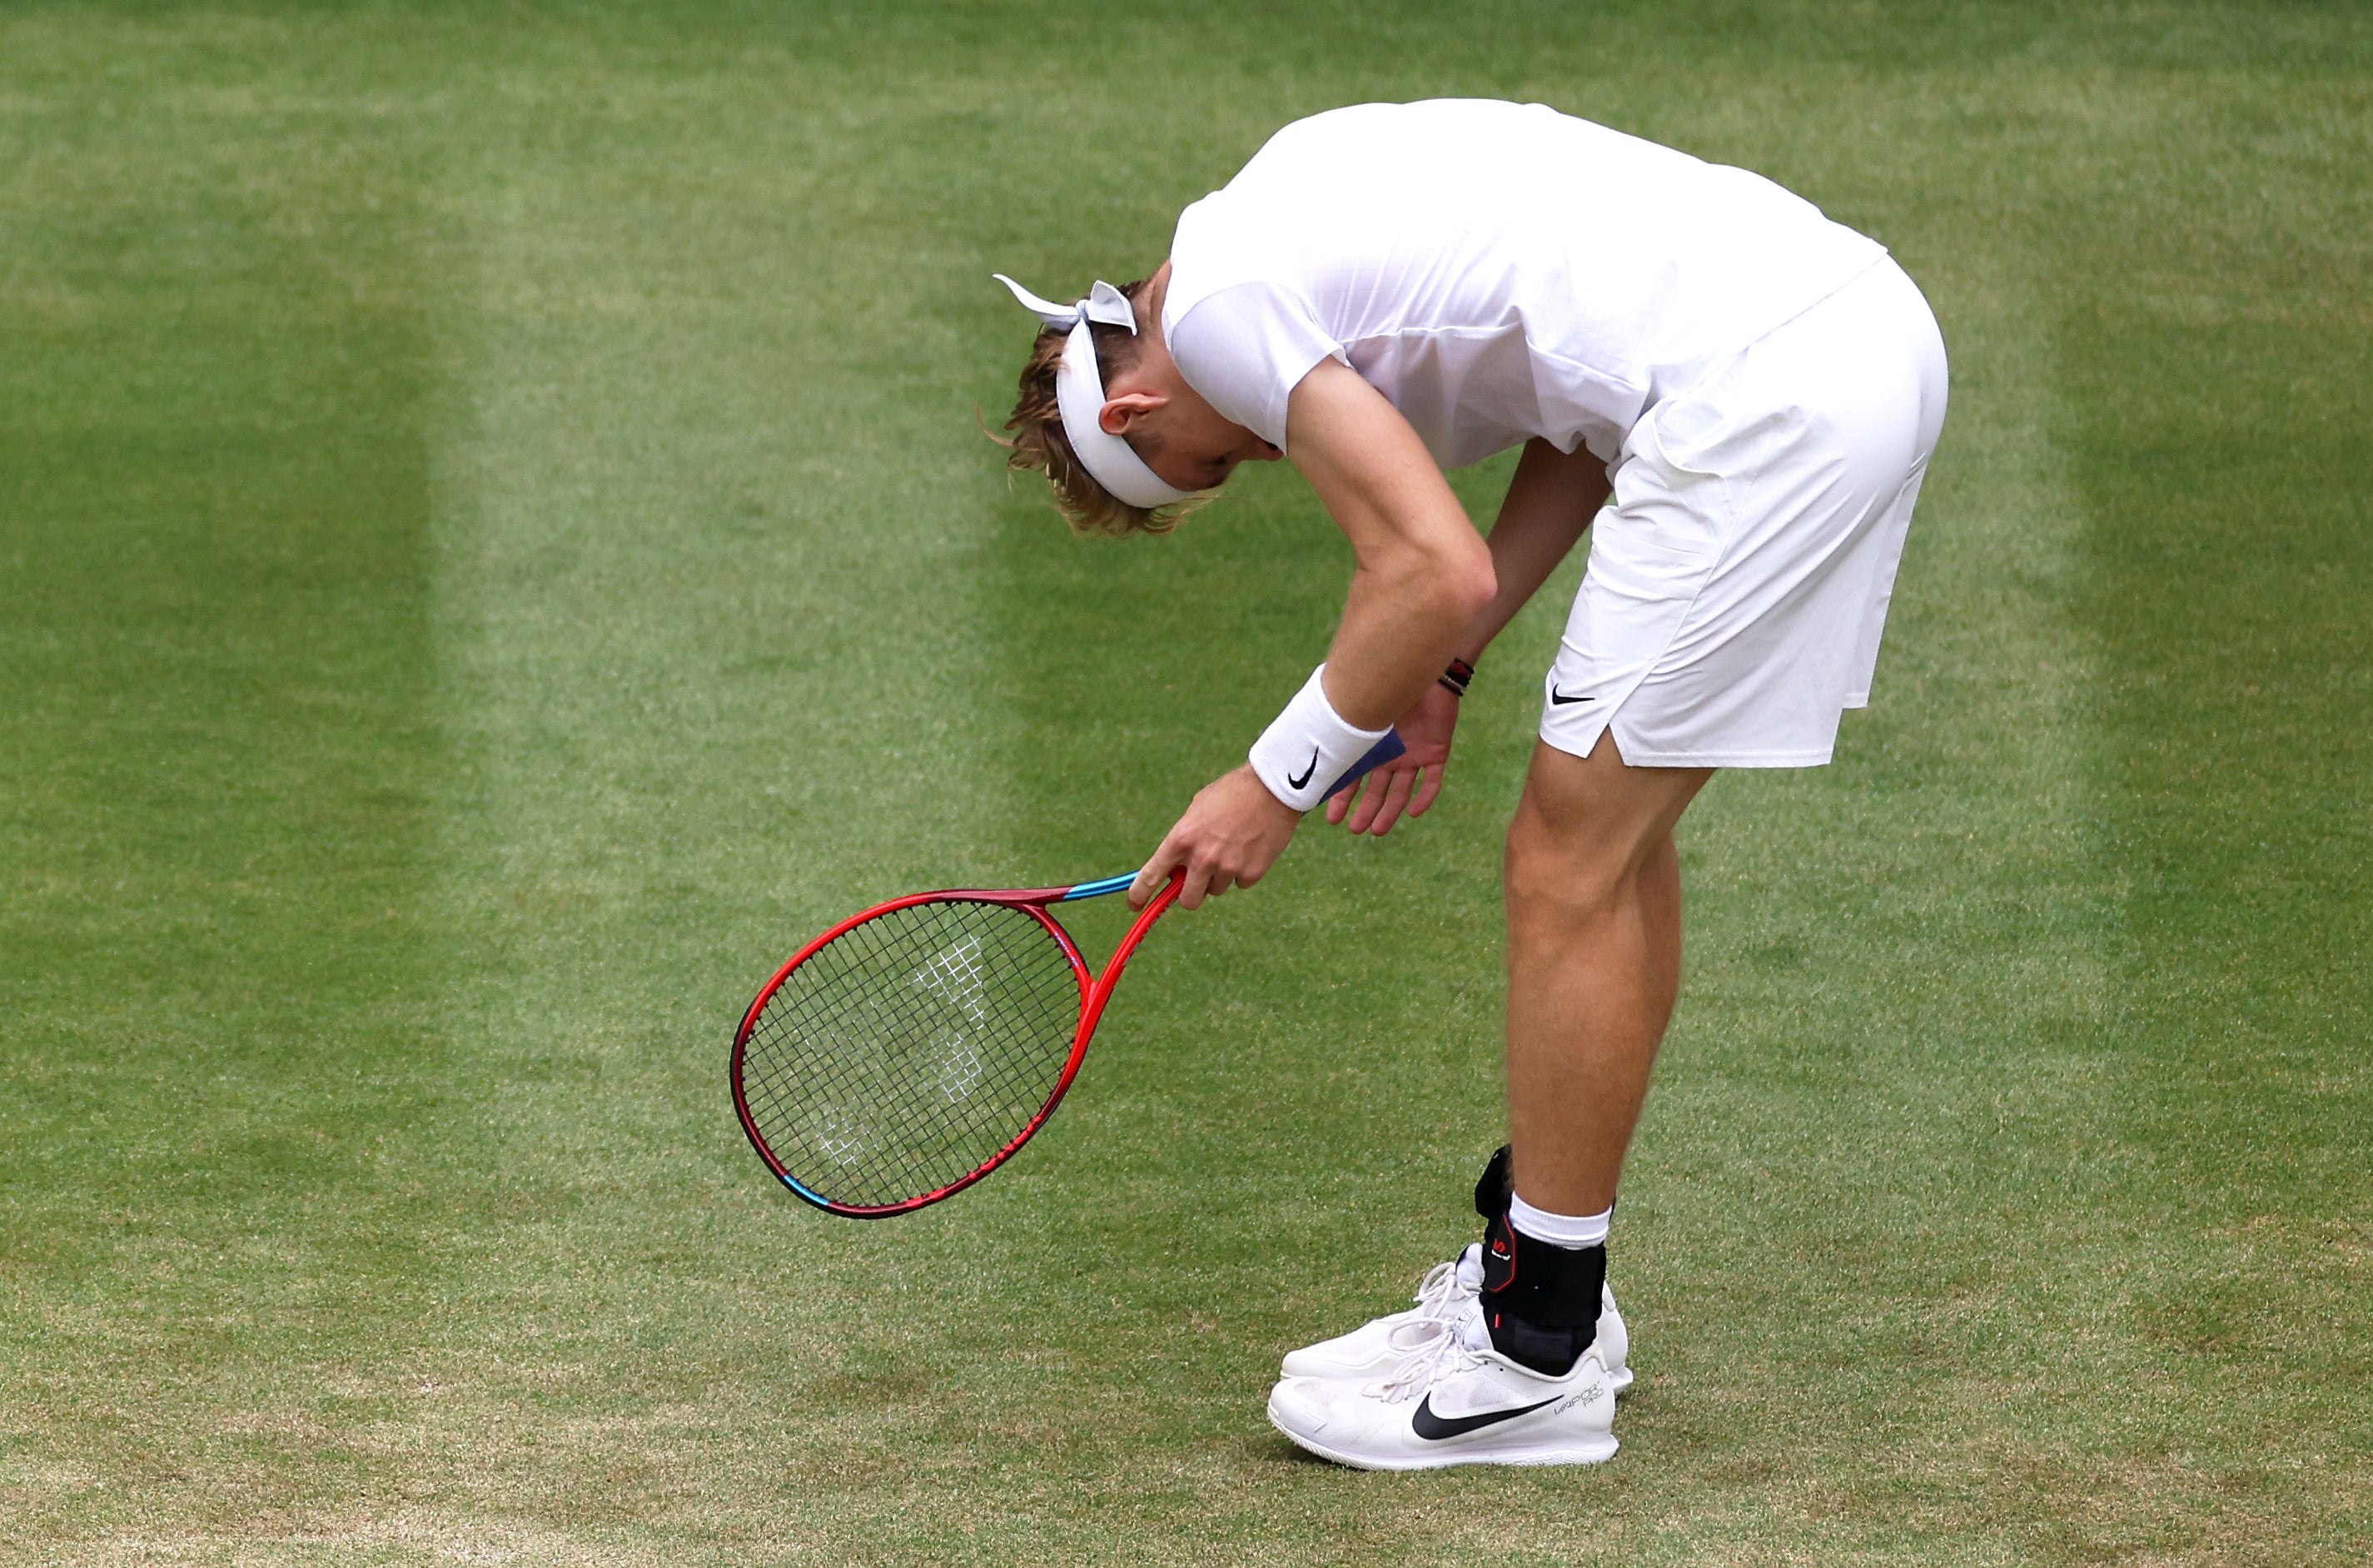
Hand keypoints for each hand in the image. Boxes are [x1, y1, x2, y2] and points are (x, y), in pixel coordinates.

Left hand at [1131, 764, 1301, 909]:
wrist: (1273, 787)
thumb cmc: (1232, 792)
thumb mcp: (1198, 810)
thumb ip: (1185, 839)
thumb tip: (1177, 867)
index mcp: (1182, 838)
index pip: (1152, 875)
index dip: (1139, 894)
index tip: (1134, 905)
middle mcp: (1202, 857)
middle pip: (1188, 900)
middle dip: (1191, 894)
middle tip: (1199, 881)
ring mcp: (1228, 867)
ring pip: (1216, 889)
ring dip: (1220, 876)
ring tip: (1234, 847)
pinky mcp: (1252, 872)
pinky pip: (1241, 883)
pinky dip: (1244, 871)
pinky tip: (1251, 848)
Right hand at [1325, 681, 1458, 835]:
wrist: (1426, 669)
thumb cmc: (1387, 682)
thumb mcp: (1359, 707)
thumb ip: (1339, 722)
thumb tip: (1299, 727)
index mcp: (1371, 744)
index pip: (1354, 777)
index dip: (1343, 798)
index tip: (1333, 818)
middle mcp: (1391, 752)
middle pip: (1377, 789)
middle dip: (1365, 810)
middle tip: (1355, 829)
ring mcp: (1414, 753)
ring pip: (1401, 790)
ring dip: (1390, 811)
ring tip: (1376, 830)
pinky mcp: (1436, 751)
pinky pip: (1432, 781)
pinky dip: (1424, 798)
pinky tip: (1412, 813)